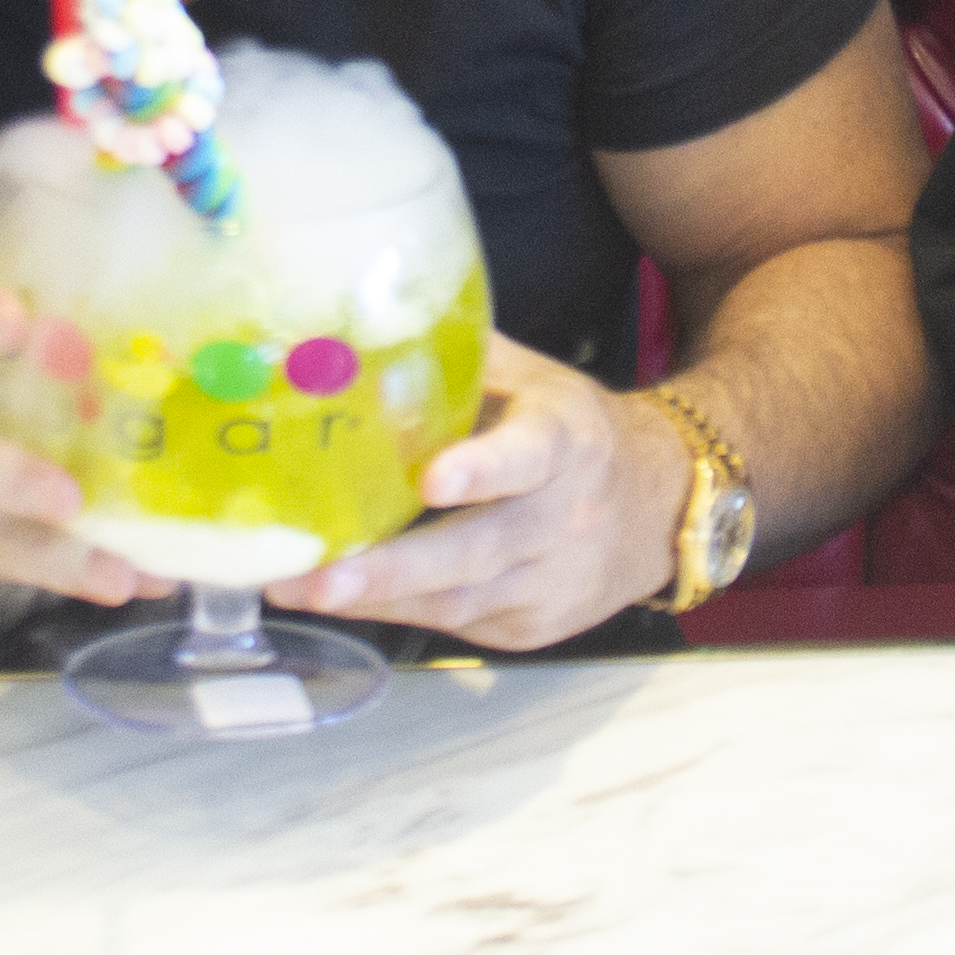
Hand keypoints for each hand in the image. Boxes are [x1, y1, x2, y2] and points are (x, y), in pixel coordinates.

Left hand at [275, 329, 677, 650]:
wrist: (660, 507)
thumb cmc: (568, 431)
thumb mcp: (530, 381)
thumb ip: (458, 360)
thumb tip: (358, 326)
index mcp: (565, 439)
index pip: (528, 454)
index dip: (484, 468)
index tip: (432, 480)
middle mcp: (563, 516)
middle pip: (477, 549)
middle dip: (394, 568)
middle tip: (318, 577)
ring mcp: (549, 581)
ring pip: (456, 601)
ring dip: (371, 599)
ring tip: (294, 589)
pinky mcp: (529, 628)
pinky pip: (452, 624)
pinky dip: (391, 613)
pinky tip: (338, 597)